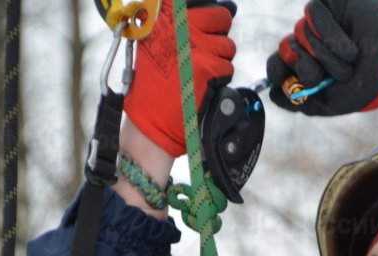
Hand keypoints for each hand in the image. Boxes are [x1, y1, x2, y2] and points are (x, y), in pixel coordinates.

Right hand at [124, 0, 236, 156]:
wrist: (150, 122)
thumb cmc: (153, 87)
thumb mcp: (156, 45)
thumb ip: (181, 26)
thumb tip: (226, 9)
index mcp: (165, 16)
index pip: (205, 4)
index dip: (209, 17)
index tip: (203, 28)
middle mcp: (180, 26)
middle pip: (222, 17)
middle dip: (219, 35)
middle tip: (206, 52)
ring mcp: (196, 46)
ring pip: (228, 46)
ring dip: (219, 60)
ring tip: (198, 74)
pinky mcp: (208, 67)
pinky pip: (227, 67)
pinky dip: (220, 79)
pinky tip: (202, 86)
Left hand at [266, 0, 377, 115]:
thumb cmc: (370, 83)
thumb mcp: (331, 102)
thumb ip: (300, 102)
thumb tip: (272, 94)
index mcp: (311, 62)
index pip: (278, 61)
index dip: (276, 71)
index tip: (286, 80)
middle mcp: (313, 40)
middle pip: (286, 48)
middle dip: (307, 68)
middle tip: (326, 76)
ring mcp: (321, 20)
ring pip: (300, 33)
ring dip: (326, 56)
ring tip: (350, 61)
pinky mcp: (331, 2)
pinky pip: (313, 15)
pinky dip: (331, 36)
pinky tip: (351, 47)